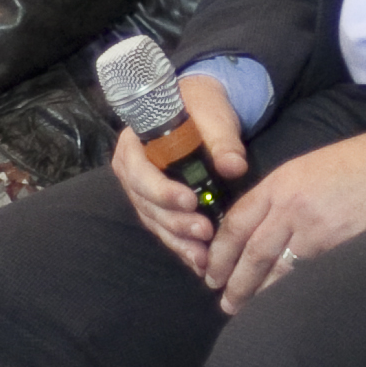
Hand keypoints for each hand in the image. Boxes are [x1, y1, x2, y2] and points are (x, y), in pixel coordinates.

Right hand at [110, 72, 250, 262]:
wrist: (202, 108)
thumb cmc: (202, 105)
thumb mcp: (213, 114)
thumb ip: (221, 140)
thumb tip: (234, 167)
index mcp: (134, 144)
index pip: (139, 173)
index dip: (162, 191)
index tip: (190, 201)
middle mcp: (131, 171)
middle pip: (146, 204)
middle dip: (175, 222)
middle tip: (205, 233)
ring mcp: (142, 192)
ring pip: (155, 222)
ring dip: (179, 240)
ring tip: (204, 256)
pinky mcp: (158, 206)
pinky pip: (165, 229)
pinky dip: (181, 245)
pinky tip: (199, 261)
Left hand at [201, 111, 365, 315]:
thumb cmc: (358, 162)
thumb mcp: (308, 167)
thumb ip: (282, 195)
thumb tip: (261, 226)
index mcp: (280, 183)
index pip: (238, 220)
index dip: (221, 250)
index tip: (212, 270)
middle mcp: (290, 206)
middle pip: (252, 251)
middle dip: (234, 280)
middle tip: (224, 302)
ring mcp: (314, 227)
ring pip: (276, 268)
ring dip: (259, 293)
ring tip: (246, 311)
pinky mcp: (338, 245)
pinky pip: (307, 274)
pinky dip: (292, 292)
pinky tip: (283, 305)